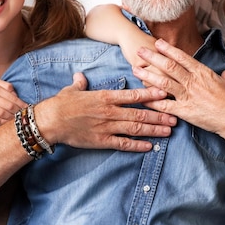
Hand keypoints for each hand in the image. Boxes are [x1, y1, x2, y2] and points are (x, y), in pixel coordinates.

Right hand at [0, 80, 26, 123]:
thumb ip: (6, 87)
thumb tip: (17, 95)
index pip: (12, 97)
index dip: (21, 104)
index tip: (27, 109)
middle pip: (9, 105)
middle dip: (18, 112)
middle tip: (24, 117)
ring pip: (3, 113)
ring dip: (11, 118)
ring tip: (17, 121)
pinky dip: (2, 122)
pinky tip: (6, 124)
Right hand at [35, 72, 177, 151]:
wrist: (50, 121)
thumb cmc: (61, 104)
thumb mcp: (73, 89)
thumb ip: (81, 83)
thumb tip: (81, 77)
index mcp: (105, 97)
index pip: (133, 95)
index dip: (150, 94)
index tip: (164, 93)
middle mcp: (110, 112)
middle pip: (140, 114)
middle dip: (159, 116)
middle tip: (175, 118)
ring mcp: (107, 127)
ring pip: (135, 129)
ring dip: (154, 130)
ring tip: (168, 131)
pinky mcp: (101, 141)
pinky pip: (123, 144)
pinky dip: (137, 146)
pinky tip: (149, 147)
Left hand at [132, 39, 224, 142]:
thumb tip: (224, 74)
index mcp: (204, 73)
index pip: (182, 57)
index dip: (168, 49)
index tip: (158, 43)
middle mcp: (193, 82)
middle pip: (168, 67)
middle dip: (153, 57)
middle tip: (140, 51)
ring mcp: (188, 97)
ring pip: (163, 83)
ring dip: (147, 76)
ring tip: (136, 69)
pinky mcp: (184, 112)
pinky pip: (164, 106)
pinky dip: (152, 101)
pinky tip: (142, 97)